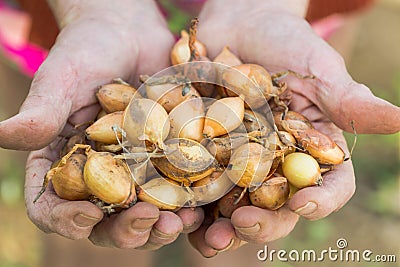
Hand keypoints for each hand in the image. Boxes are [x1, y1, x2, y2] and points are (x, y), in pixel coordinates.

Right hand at [1, 0, 203, 248]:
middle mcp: (99, 174)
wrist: (130, 32)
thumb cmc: (87, 49)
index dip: (64, 220)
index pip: (51, 204)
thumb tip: (3, 135)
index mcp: (63, 162)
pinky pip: (176, 189)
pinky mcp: (165, 158)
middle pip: (104, 220)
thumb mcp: (62, 77)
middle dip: (125, 230)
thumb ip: (41, 111)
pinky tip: (202, 204)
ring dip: (161, 225)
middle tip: (147, 222)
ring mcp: (135, 170)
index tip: (88, 217)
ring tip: (180, 221)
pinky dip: (188, 202)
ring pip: (144, 213)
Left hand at [188, 0, 399, 256]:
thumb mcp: (316, 66)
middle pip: (277, 207)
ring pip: (236, 208)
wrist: (236, 24)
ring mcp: (238, 162)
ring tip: (209, 239)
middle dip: (263, 223)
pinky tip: (178, 214)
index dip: (323, 200)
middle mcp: (277, 164)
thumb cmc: (284, 41)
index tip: (306, 204)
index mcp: (312, 149)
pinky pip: (198, 186)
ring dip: (223, 229)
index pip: (330, 184)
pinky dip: (189, 205)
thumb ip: (346, 97)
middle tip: (243, 227)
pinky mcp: (204, 154)